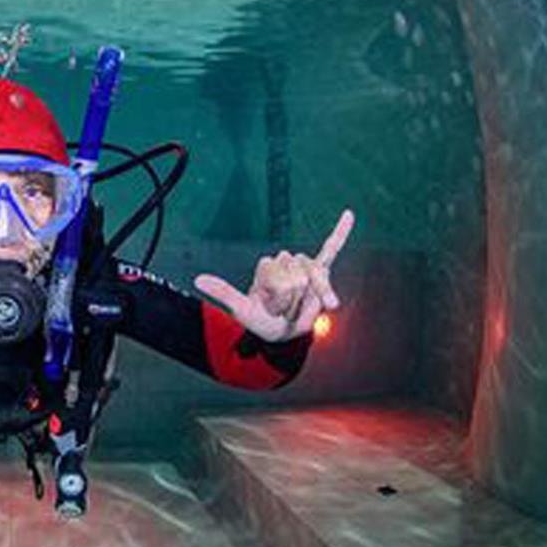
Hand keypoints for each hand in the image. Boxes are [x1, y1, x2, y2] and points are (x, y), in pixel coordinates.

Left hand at [193, 209, 354, 342]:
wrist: (283, 331)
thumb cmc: (262, 319)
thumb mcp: (241, 308)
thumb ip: (223, 292)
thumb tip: (197, 279)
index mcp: (268, 265)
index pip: (280, 277)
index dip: (279, 298)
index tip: (271, 309)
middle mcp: (286, 261)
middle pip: (298, 276)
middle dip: (294, 299)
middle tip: (286, 309)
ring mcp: (305, 266)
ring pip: (316, 279)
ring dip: (312, 299)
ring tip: (300, 307)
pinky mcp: (323, 267)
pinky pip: (332, 248)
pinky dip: (341, 231)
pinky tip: (349, 214)